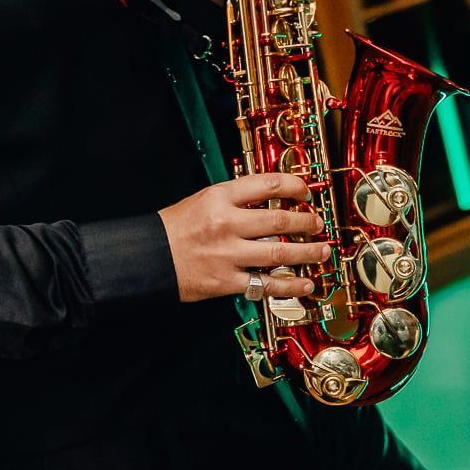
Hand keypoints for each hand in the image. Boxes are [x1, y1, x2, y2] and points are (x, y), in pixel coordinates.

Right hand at [157, 173, 329, 302]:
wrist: (148, 257)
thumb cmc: (173, 229)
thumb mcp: (202, 200)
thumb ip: (235, 199)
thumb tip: (271, 199)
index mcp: (219, 197)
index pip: (267, 184)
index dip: (294, 186)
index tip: (305, 192)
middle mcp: (226, 224)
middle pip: (280, 220)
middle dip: (307, 222)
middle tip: (317, 223)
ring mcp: (228, 254)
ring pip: (280, 253)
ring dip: (308, 252)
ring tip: (322, 251)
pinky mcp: (226, 281)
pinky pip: (266, 284)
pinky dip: (290, 285)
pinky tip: (305, 284)